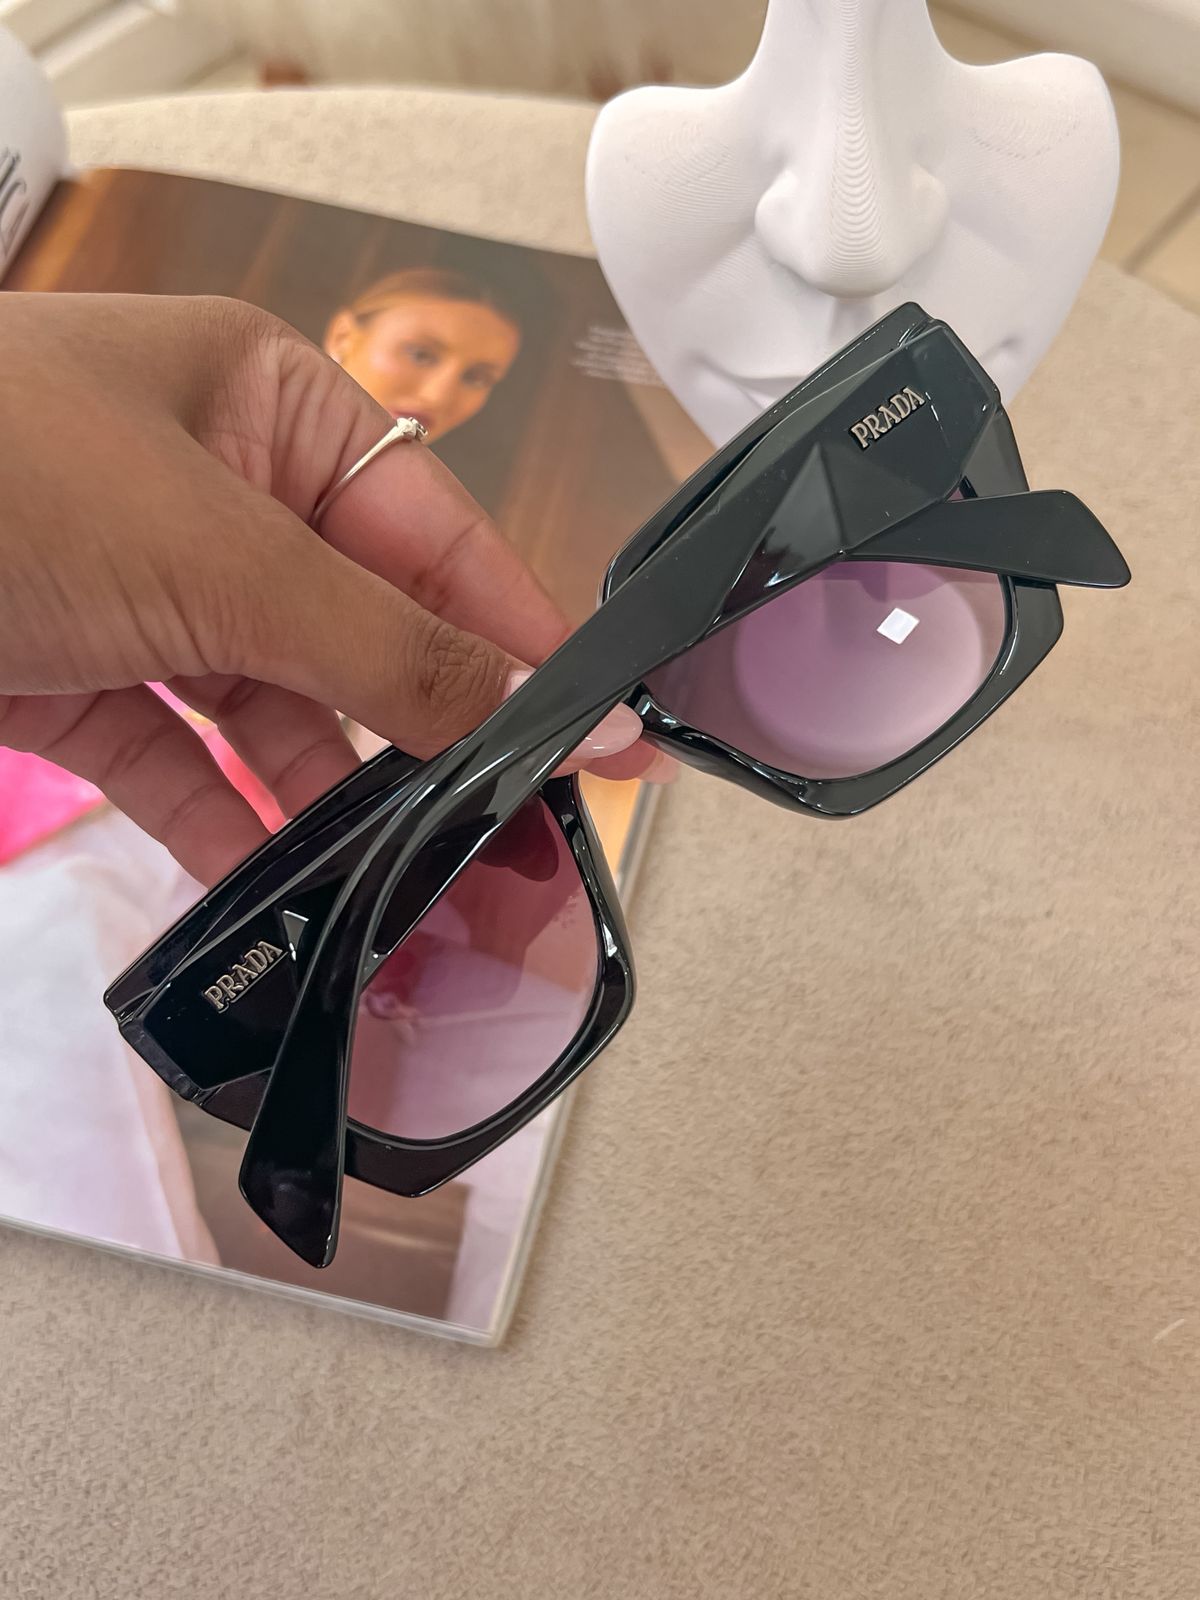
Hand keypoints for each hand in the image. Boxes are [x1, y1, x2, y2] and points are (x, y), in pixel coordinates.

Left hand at [0, 294, 671, 884]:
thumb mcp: (220, 554)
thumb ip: (387, 647)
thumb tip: (531, 706)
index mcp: (268, 404)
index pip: (437, 534)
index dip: (522, 637)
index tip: (596, 730)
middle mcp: (214, 491)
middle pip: (365, 631)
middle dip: (434, 734)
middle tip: (514, 828)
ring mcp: (144, 587)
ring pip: (280, 710)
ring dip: (336, 796)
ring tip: (413, 879)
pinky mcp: (80, 676)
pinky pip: (188, 762)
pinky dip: (233, 826)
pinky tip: (286, 887)